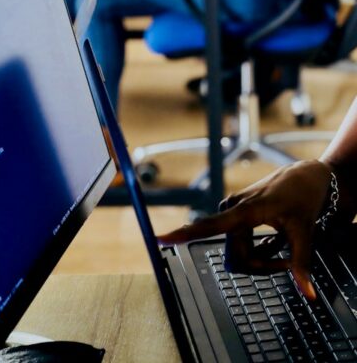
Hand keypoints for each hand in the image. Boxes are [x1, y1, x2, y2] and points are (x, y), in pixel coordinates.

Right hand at [159, 160, 336, 299]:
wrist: (306, 175)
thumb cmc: (303, 196)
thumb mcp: (305, 231)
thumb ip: (301, 263)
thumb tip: (308, 293)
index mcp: (245, 210)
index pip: (210, 226)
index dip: (184, 234)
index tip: (160, 239)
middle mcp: (233, 209)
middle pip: (237, 255)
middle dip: (262, 265)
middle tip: (286, 262)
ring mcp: (234, 212)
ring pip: (240, 252)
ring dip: (262, 257)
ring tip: (283, 248)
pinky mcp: (236, 213)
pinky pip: (241, 242)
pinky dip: (259, 249)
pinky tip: (273, 239)